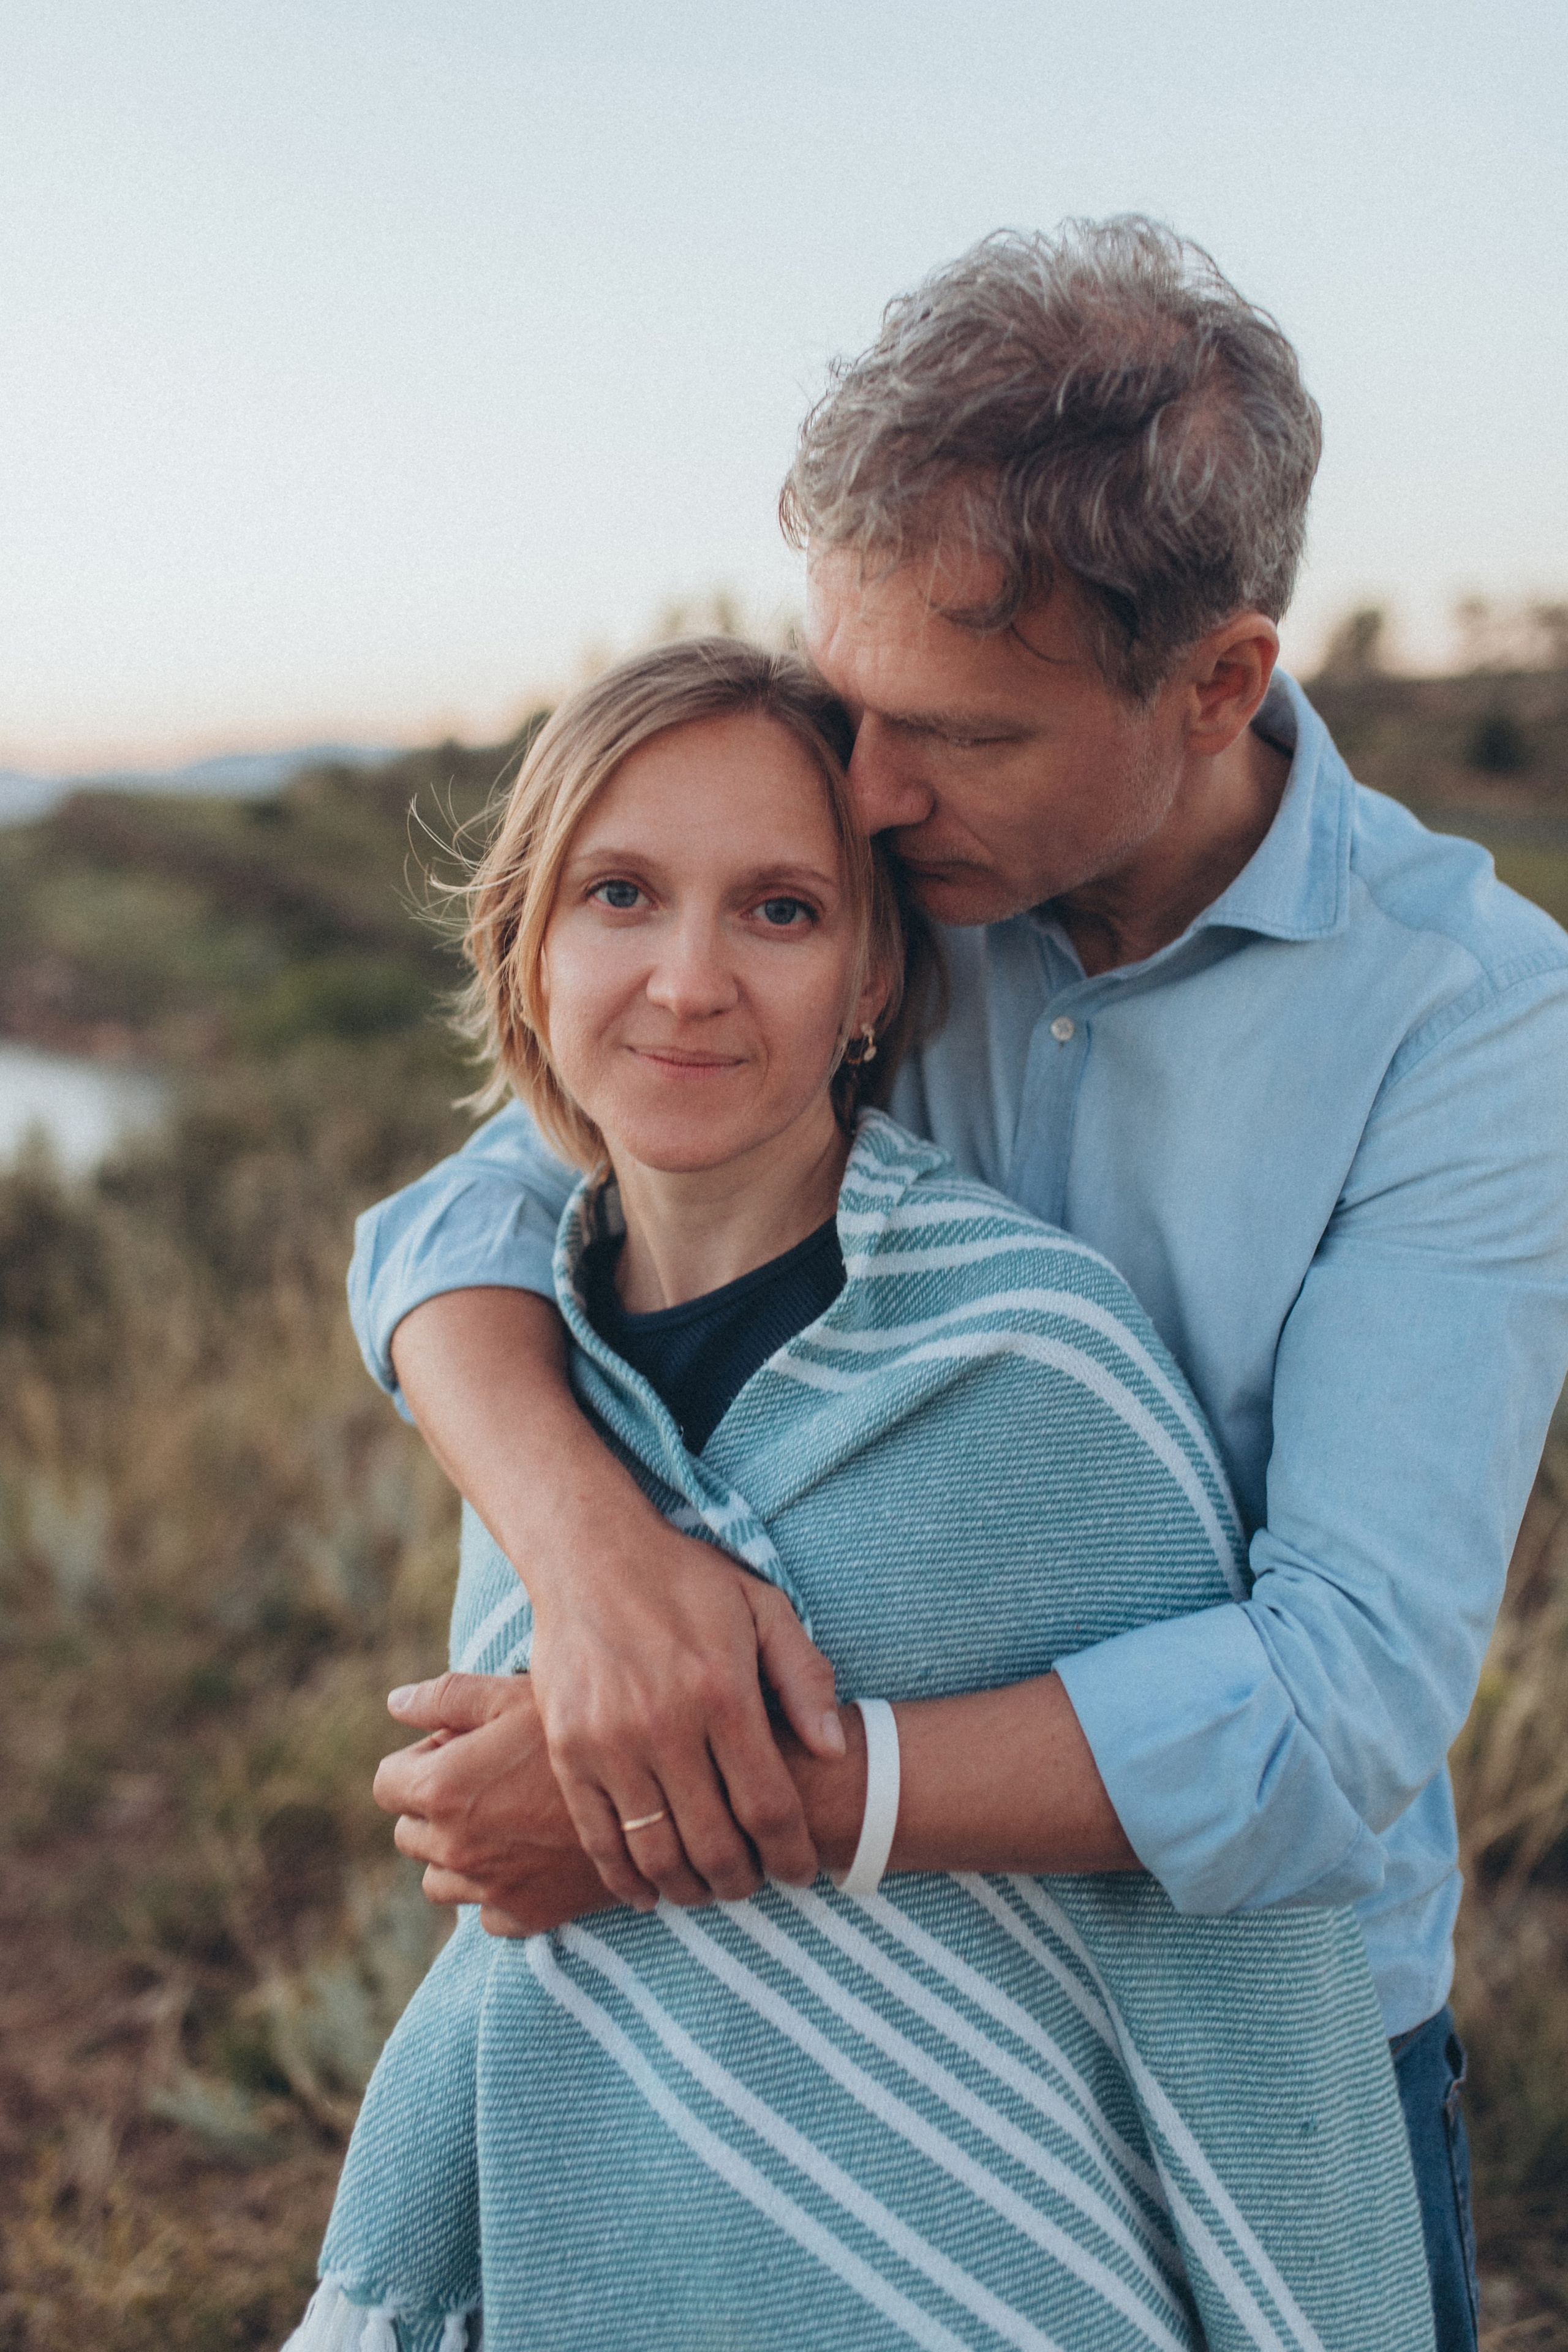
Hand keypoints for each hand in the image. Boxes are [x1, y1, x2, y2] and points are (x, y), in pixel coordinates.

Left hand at [375, 1673, 614, 1936]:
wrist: (659, 1791)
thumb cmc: (582, 1729)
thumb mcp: (515, 1695)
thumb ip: (447, 1698)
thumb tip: (394, 1702)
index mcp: (443, 1788)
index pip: (386, 1783)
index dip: (418, 1762)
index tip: (457, 1750)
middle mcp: (455, 1846)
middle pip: (409, 1834)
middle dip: (436, 1807)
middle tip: (489, 1780)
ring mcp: (488, 1888)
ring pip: (440, 1879)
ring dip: (460, 1853)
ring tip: (510, 1819)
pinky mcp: (524, 1917)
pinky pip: (485, 1910)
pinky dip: (499, 1889)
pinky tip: (534, 1854)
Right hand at [525, 1525, 844, 1912]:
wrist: (589, 1553)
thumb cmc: (686, 1580)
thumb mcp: (763, 1606)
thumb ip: (804, 1677)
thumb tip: (835, 1751)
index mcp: (723, 1693)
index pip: (768, 1806)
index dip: (791, 1854)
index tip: (801, 1873)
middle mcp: (665, 1726)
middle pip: (713, 1843)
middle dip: (742, 1881)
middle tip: (753, 1885)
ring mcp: (609, 1742)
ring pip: (655, 1851)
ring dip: (686, 1888)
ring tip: (705, 1889)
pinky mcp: (567, 1749)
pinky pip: (597, 1835)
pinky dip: (622, 1877)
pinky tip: (644, 1891)